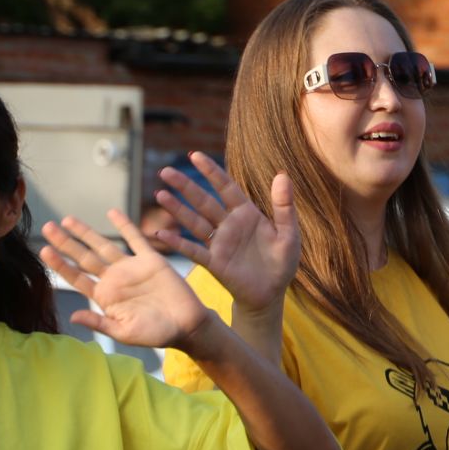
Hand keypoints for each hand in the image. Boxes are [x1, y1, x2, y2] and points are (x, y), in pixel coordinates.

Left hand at [40, 210, 214, 351]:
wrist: (187, 325)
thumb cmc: (156, 333)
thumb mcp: (125, 332)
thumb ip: (100, 323)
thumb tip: (73, 316)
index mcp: (105, 297)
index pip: (77, 278)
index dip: (61, 265)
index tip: (44, 251)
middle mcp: (114, 279)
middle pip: (84, 258)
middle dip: (66, 243)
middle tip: (47, 227)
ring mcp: (131, 268)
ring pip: (104, 246)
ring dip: (86, 233)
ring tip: (67, 220)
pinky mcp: (151, 260)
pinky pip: (135, 239)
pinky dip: (125, 225)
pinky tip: (112, 212)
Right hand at [149, 153, 298, 313]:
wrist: (272, 294)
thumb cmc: (282, 262)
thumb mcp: (288, 233)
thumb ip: (284, 206)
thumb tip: (282, 175)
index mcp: (246, 214)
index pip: (226, 188)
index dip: (211, 172)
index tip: (195, 155)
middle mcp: (228, 225)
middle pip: (203, 201)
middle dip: (185, 186)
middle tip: (165, 171)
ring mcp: (219, 243)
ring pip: (194, 222)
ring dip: (177, 209)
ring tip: (160, 194)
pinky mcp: (214, 263)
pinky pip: (193, 250)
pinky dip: (177, 243)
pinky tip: (160, 234)